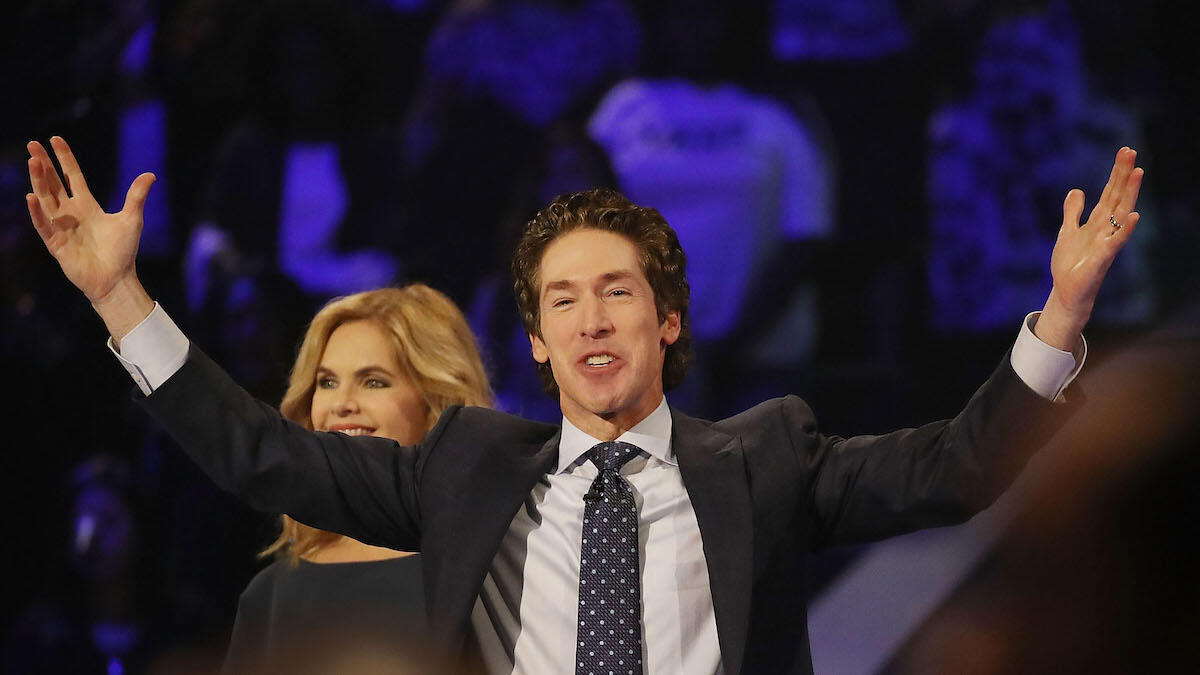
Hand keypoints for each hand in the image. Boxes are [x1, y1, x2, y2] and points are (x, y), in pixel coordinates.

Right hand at [26, 136, 155, 339]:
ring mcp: (61, 227)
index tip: (54, 139)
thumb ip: (136, 196)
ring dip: (38, 181)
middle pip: (53, 183)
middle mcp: (70, 213)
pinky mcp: (56, 243)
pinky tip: (32, 196)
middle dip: (43, 164)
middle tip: (32, 144)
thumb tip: (151, 174)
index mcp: (87, 205)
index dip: (64, 158)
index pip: (72, 176)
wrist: (116, 280)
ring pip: (45, 199)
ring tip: (33, 162)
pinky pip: (44, 224)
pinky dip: (38, 212)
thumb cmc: (123, 251)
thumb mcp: (132, 219)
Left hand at [1036, 147, 1142, 350]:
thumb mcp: (1067, 232)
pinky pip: (1117, 241)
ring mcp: (1107, 241)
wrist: (1067, 292)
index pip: (1109, 192)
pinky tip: (1135, 216)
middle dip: (1123, 174)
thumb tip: (1077, 190)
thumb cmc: (1070, 264)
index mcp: (1097, 221)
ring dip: (1130, 193)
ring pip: (1122, 213)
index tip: (1124, 151)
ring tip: (1138, 172)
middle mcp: (1106, 228)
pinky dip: (1126, 229)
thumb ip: (1073, 212)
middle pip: (1117, 196)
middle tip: (1131, 151)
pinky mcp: (1103, 257)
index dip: (1116, 172)